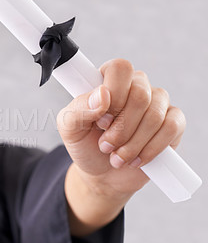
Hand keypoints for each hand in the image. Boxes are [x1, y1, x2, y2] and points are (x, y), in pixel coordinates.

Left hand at [58, 58, 185, 196]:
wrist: (101, 174)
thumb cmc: (85, 146)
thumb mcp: (69, 128)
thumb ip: (78, 108)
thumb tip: (102, 95)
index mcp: (108, 80)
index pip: (120, 68)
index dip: (113, 96)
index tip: (100, 121)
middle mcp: (135, 86)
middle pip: (140, 94)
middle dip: (121, 129)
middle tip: (104, 145)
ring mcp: (157, 103)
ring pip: (155, 115)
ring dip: (132, 144)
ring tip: (116, 157)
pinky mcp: (173, 122)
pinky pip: (172, 128)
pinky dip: (151, 149)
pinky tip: (136, 159)